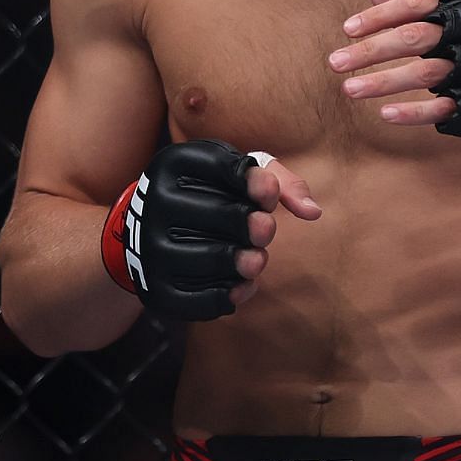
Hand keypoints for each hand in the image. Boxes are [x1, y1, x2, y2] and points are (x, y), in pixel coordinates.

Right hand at [101, 141, 320, 319]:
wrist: (150, 226)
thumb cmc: (210, 193)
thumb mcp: (238, 174)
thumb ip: (282, 182)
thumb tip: (314, 212)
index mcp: (176, 162)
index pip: (224, 167)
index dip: (256, 184)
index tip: (269, 196)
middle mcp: (153, 199)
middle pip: (221, 216)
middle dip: (257, 226)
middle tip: (267, 232)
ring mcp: (146, 244)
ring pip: (208, 259)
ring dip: (246, 263)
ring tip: (257, 261)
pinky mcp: (150, 285)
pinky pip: (191, 298)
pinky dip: (224, 296)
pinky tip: (242, 288)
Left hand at [328, 0, 455, 125]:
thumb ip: (420, 8)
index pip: (423, 4)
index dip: (382, 15)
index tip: (347, 29)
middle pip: (422, 36)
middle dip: (373, 50)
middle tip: (334, 63)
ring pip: (431, 72)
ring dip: (385, 82)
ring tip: (349, 90)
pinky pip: (451, 108)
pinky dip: (416, 111)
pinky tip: (385, 114)